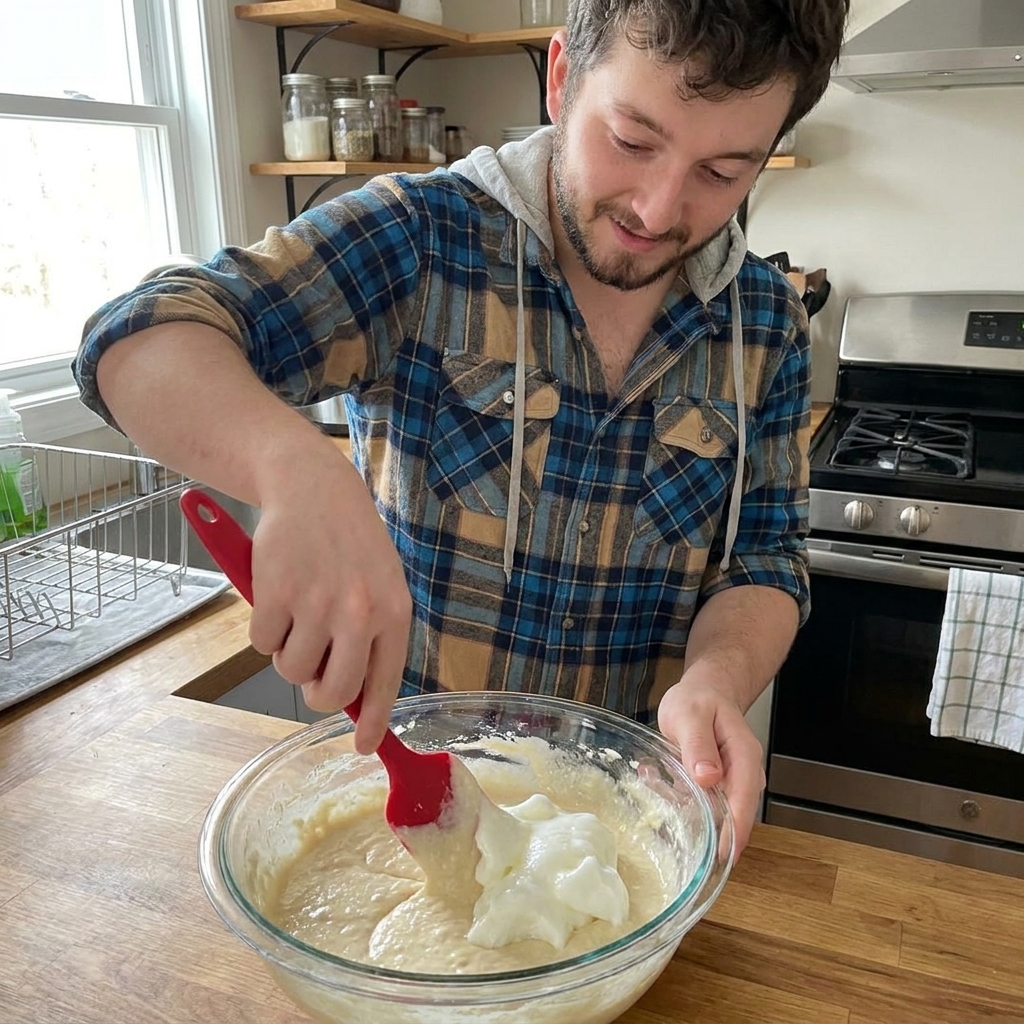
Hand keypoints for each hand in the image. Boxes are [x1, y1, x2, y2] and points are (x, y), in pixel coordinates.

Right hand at [249, 442, 411, 754]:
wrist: (313, 487)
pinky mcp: (275, 594)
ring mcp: (316, 603)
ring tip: (297, 613)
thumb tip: (357, 698)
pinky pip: (261, 645)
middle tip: (313, 671)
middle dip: (319, 693)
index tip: (364, 746)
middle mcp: (359, 612)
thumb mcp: (381, 583)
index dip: (372, 721)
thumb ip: (373, 635)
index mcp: (393, 612)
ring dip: (288, 654)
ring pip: (292, 671)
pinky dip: (264, 630)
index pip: (384, 683)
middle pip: (332, 691)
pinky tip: (277, 595)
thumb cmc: (349, 541)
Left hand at [657, 677, 765, 857]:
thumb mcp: (691, 715)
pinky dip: (678, 798)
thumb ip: (698, 744)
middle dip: (709, 834)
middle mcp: (744, 775)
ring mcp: (731, 782)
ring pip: (714, 812)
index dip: (735, 832)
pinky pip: (701, 803)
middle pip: (733, 815)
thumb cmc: (699, 699)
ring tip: (656, 789)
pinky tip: (654, 779)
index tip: (722, 856)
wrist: (706, 690)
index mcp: (744, 757)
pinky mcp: (716, 785)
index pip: (744, 802)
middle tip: (680, 843)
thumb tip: (708, 778)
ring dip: (686, 812)